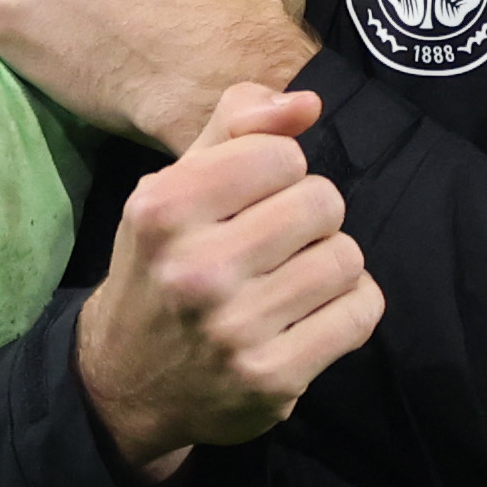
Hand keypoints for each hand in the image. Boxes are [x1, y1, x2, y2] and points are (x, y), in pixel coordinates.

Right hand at [76, 83, 385, 479]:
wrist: (126, 381)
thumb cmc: (161, 268)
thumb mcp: (174, 187)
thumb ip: (235, 127)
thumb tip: (308, 104)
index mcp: (164, 209)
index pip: (281, 154)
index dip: (280, 170)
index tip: (255, 197)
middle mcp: (195, 269)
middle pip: (321, 201)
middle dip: (310, 214)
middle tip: (279, 240)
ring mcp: (235, 330)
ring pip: (346, 257)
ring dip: (330, 262)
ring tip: (294, 276)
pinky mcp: (272, 378)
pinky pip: (359, 313)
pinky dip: (350, 306)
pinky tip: (312, 313)